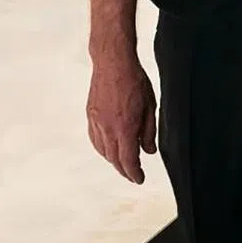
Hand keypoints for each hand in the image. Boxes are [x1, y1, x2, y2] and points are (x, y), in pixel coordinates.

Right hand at [86, 49, 157, 183]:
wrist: (113, 63)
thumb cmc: (135, 80)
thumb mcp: (150, 105)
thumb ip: (149, 130)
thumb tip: (148, 150)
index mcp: (124, 127)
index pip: (128, 159)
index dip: (134, 173)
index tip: (139, 179)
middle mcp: (107, 129)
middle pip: (114, 159)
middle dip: (124, 170)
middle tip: (133, 174)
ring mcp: (96, 123)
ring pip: (103, 151)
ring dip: (113, 160)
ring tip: (123, 163)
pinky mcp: (90, 117)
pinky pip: (95, 140)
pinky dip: (103, 149)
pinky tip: (109, 148)